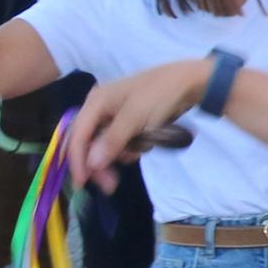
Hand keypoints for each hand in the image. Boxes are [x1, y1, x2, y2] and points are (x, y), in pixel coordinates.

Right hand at [64, 55, 211, 188]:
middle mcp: (100, 108)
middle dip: (98, 164)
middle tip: (110, 185)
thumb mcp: (136, 116)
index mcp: (96, 101)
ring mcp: (114, 115)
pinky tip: (144, 145)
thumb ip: (113, 140)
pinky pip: (121, 142)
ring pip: (105, 145)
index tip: (82, 183)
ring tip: (137, 154)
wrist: (190, 82)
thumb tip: (91, 164)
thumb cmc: (160, 94)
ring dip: (118, 155)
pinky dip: (130, 148)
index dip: (77, 160)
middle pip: (88, 142)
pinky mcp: (129, 123)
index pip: (78, 135)